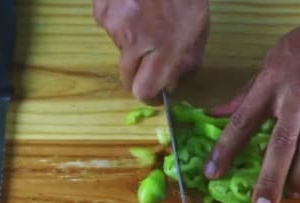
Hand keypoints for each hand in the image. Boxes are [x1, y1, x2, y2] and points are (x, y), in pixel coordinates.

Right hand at [93, 0, 209, 102]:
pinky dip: (121, 23)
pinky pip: (110, 28)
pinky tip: (135, 8)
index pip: (143, 91)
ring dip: (132, 44)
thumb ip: (186, 64)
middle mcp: (134, 42)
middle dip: (139, 75)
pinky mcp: (101, 11)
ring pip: (120, 49)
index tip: (155, 94)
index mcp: (162, 51)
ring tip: (149, 21)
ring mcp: (114, 26)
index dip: (150, 96)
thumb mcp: (199, 33)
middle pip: (127, 77)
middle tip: (151, 62)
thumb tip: (172, 84)